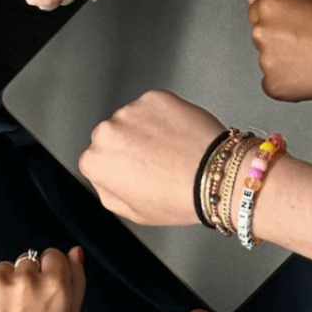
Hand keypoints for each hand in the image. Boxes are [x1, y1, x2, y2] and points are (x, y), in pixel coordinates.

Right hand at [79, 90, 224, 225]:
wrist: (215, 175)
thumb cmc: (179, 197)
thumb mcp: (134, 213)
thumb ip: (109, 193)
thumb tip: (105, 179)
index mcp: (95, 161)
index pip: (96, 159)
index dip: (119, 168)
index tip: (135, 173)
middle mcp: (107, 131)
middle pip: (112, 135)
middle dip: (129, 145)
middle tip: (156, 162)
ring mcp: (131, 111)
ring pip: (133, 118)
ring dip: (146, 129)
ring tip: (171, 149)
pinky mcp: (153, 97)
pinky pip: (153, 106)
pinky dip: (164, 116)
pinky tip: (178, 135)